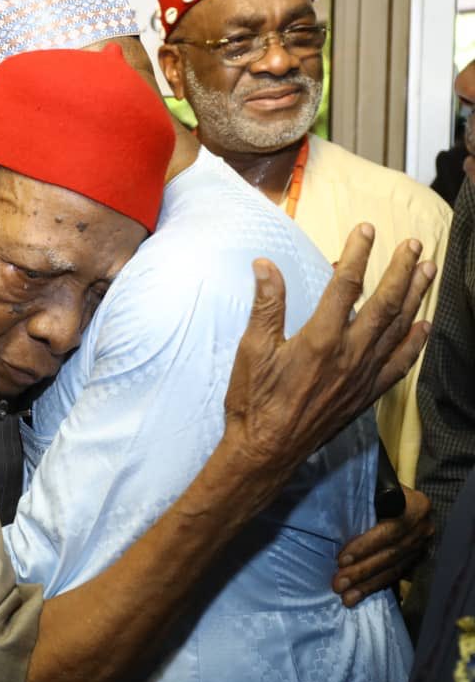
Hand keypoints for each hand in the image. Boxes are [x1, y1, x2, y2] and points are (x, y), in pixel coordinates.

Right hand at [222, 224, 434, 512]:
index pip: (345, 286)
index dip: (357, 254)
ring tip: (428, 271)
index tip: (366, 230)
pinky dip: (414, 343)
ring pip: (398, 329)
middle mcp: (350, 354)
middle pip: (384, 303)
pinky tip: (423, 327)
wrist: (267, 450)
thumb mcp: (251, 350)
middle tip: (415, 245)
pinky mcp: (366, 394)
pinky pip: (399, 364)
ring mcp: (363, 376)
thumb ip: (265, 306)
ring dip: (415, 297)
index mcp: (320, 339)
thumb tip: (265, 266)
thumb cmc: (254, 400)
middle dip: (401, 270)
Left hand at [332, 486, 432, 606]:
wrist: (393, 492)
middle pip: (390, 553)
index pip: (390, 530)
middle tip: (338, 584)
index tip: (341, 559)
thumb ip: (359, 497)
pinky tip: (357, 596)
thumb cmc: (374, 486)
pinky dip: (374, 586)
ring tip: (345, 597)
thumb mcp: (371, 485)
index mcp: (416, 505)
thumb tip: (333, 508)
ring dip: (366, 584)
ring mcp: (421, 545)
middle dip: (361, 570)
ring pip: (392, 568)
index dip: (365, 546)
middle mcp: (423, 527)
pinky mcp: (415, 559)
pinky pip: (394, 575)